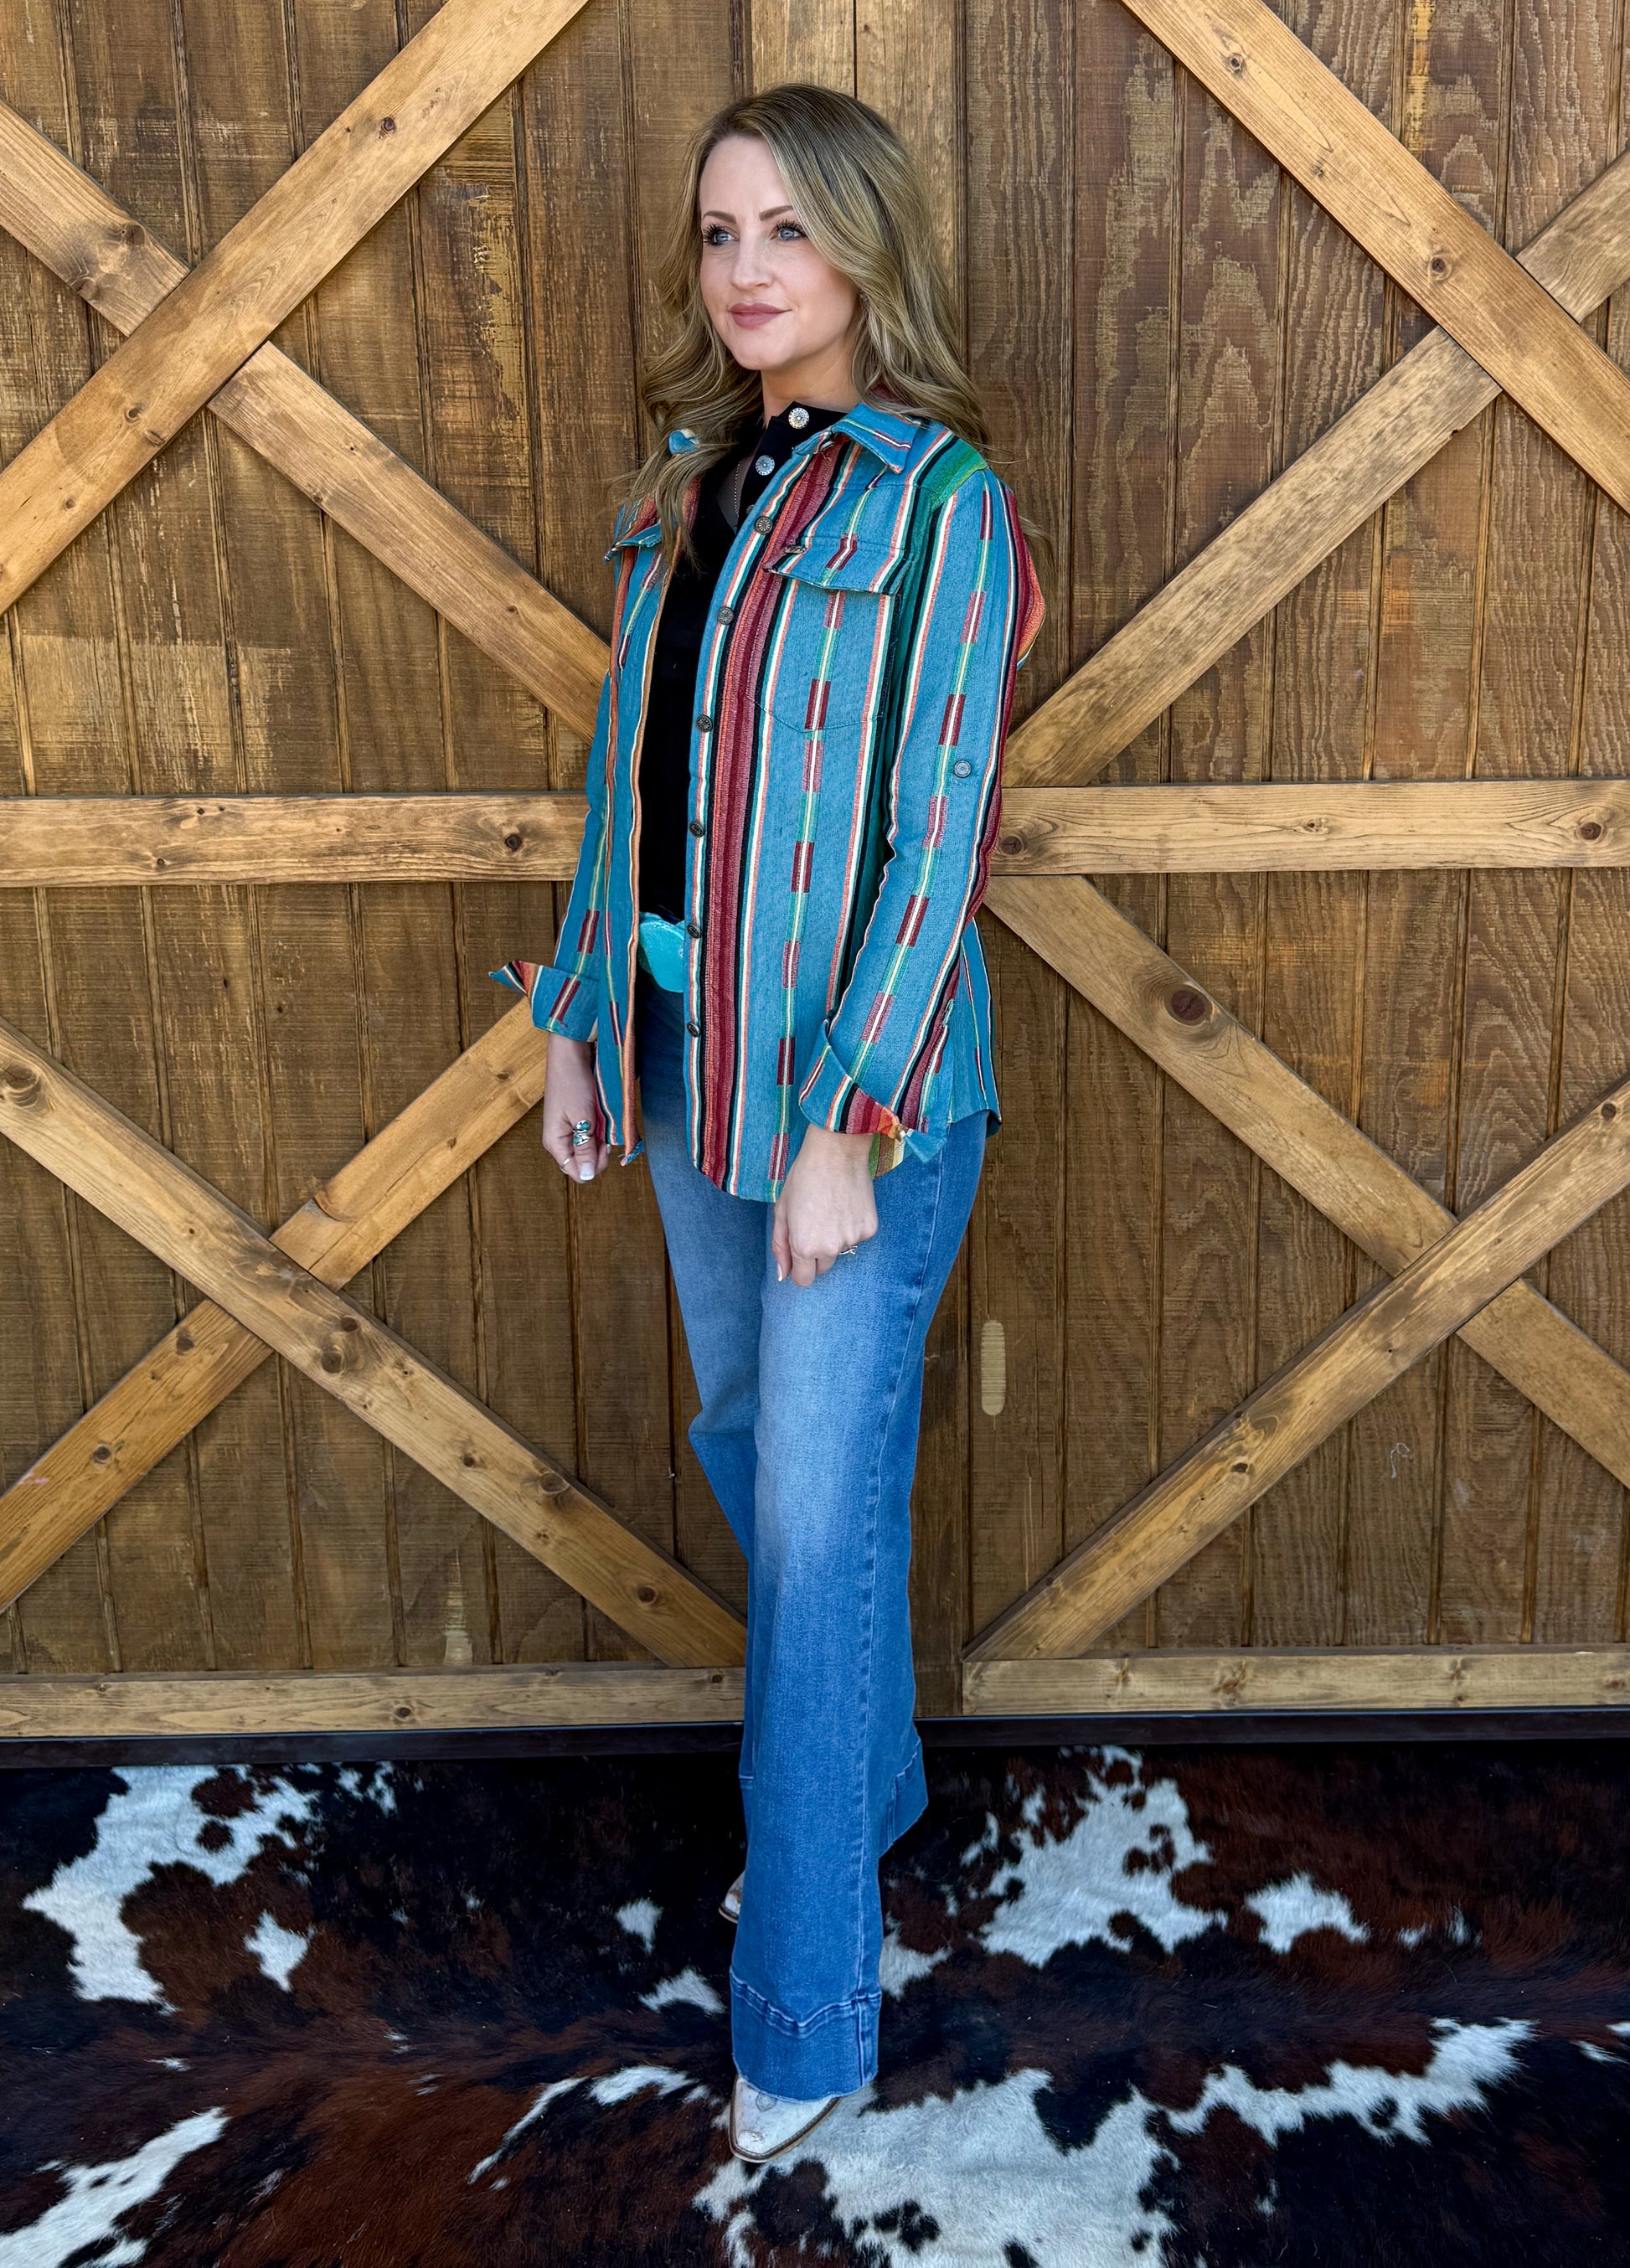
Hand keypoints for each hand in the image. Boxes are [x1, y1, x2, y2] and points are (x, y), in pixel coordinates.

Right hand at [541, 1032, 610, 1181]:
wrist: (571, 1053)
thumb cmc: (573, 1082)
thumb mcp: (582, 1117)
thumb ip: (585, 1148)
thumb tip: (586, 1176)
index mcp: (555, 1143)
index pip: (576, 1172)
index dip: (594, 1164)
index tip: (603, 1145)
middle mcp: (560, 1140)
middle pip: (584, 1162)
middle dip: (599, 1150)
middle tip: (603, 1127)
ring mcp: (568, 1130)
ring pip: (590, 1148)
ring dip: (601, 1137)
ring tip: (601, 1117)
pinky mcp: (577, 1120)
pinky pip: (591, 1134)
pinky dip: (600, 1127)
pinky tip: (601, 1114)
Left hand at [772, 1124, 877, 1286]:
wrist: (836, 1151)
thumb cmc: (804, 1177)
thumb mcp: (782, 1210)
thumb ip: (780, 1246)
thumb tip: (784, 1275)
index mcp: (804, 1246)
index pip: (803, 1280)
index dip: (800, 1267)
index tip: (801, 1252)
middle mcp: (830, 1249)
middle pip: (823, 1268)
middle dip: (817, 1253)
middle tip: (815, 1222)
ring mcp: (853, 1239)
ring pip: (841, 1251)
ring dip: (835, 1237)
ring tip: (831, 1207)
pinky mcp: (869, 1229)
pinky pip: (857, 1237)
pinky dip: (852, 1226)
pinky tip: (846, 1204)